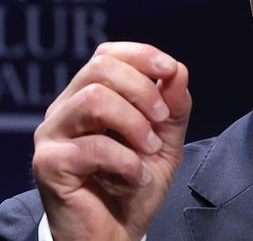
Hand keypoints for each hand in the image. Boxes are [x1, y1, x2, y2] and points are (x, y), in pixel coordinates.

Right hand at [32, 42, 191, 240]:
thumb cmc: (136, 182)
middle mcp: (66, 108)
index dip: (141, 54)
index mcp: (90, 95)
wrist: (116, 234)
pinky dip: (126, 162)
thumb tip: (178, 70)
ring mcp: (53, 135)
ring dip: (134, 123)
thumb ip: (173, 105)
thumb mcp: (166, 139)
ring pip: (93, 99)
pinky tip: (136, 178)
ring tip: (150, 150)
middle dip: (142, 89)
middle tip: (162, 121)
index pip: (107, 54)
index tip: (170, 70)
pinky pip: (92, 147)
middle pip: (100, 68)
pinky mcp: (49, 164)